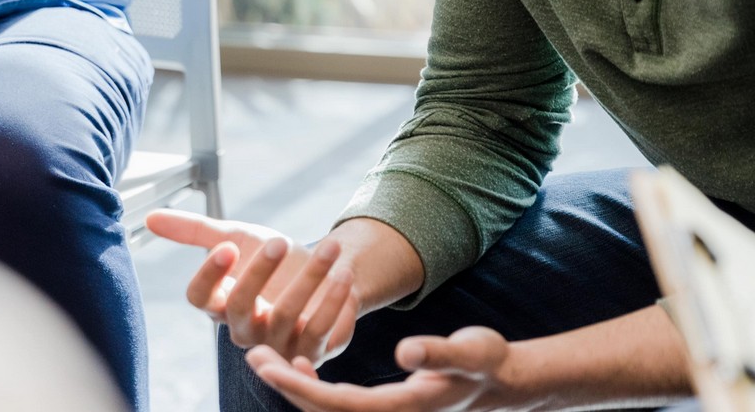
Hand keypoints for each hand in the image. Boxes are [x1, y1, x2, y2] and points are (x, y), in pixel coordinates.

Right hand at [145, 210, 359, 364]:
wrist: (326, 270)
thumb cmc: (276, 258)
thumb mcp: (238, 237)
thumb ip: (196, 231)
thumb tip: (149, 217)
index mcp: (221, 303)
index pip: (199, 298)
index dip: (209, 275)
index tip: (226, 247)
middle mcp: (245, 329)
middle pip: (239, 307)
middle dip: (259, 272)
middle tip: (279, 240)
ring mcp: (278, 343)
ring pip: (285, 315)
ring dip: (309, 278)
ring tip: (329, 248)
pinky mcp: (312, 350)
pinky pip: (319, 331)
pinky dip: (333, 301)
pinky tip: (343, 274)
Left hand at [245, 327, 537, 411]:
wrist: (502, 379)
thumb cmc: (488, 361)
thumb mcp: (471, 349)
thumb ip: (439, 350)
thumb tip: (404, 350)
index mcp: (401, 408)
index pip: (337, 403)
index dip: (298, 386)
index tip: (268, 364)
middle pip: (324, 409)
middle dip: (285, 384)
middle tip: (252, 354)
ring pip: (328, 408)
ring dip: (294, 385)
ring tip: (263, 356)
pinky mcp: (384, 406)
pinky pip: (340, 403)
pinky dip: (314, 387)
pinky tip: (299, 364)